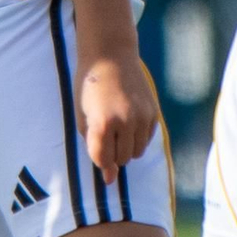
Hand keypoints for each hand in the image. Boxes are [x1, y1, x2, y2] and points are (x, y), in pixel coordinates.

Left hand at [78, 49, 157, 181]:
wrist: (110, 56)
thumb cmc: (89, 86)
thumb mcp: (82, 115)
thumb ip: (93, 146)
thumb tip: (109, 180)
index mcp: (103, 123)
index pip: (102, 159)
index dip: (97, 155)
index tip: (95, 143)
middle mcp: (125, 122)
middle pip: (121, 159)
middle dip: (111, 153)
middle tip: (104, 133)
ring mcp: (142, 117)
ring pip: (136, 153)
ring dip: (124, 148)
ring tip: (115, 129)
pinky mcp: (153, 113)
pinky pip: (146, 141)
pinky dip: (136, 138)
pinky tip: (127, 122)